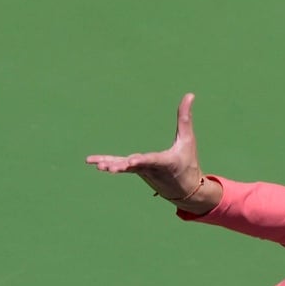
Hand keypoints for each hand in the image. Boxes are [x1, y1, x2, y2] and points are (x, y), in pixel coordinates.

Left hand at [87, 93, 211, 202]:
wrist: (186, 191)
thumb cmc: (188, 163)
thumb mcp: (188, 140)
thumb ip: (185, 118)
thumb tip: (190, 94)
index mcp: (166, 162)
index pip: (152, 161)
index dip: (142, 161)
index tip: (131, 162)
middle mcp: (152, 170)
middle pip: (135, 167)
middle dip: (122, 167)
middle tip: (109, 168)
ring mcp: (142, 172)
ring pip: (125, 168)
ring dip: (112, 166)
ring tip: (99, 166)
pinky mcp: (137, 173)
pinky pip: (121, 167)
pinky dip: (109, 164)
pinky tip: (94, 163)